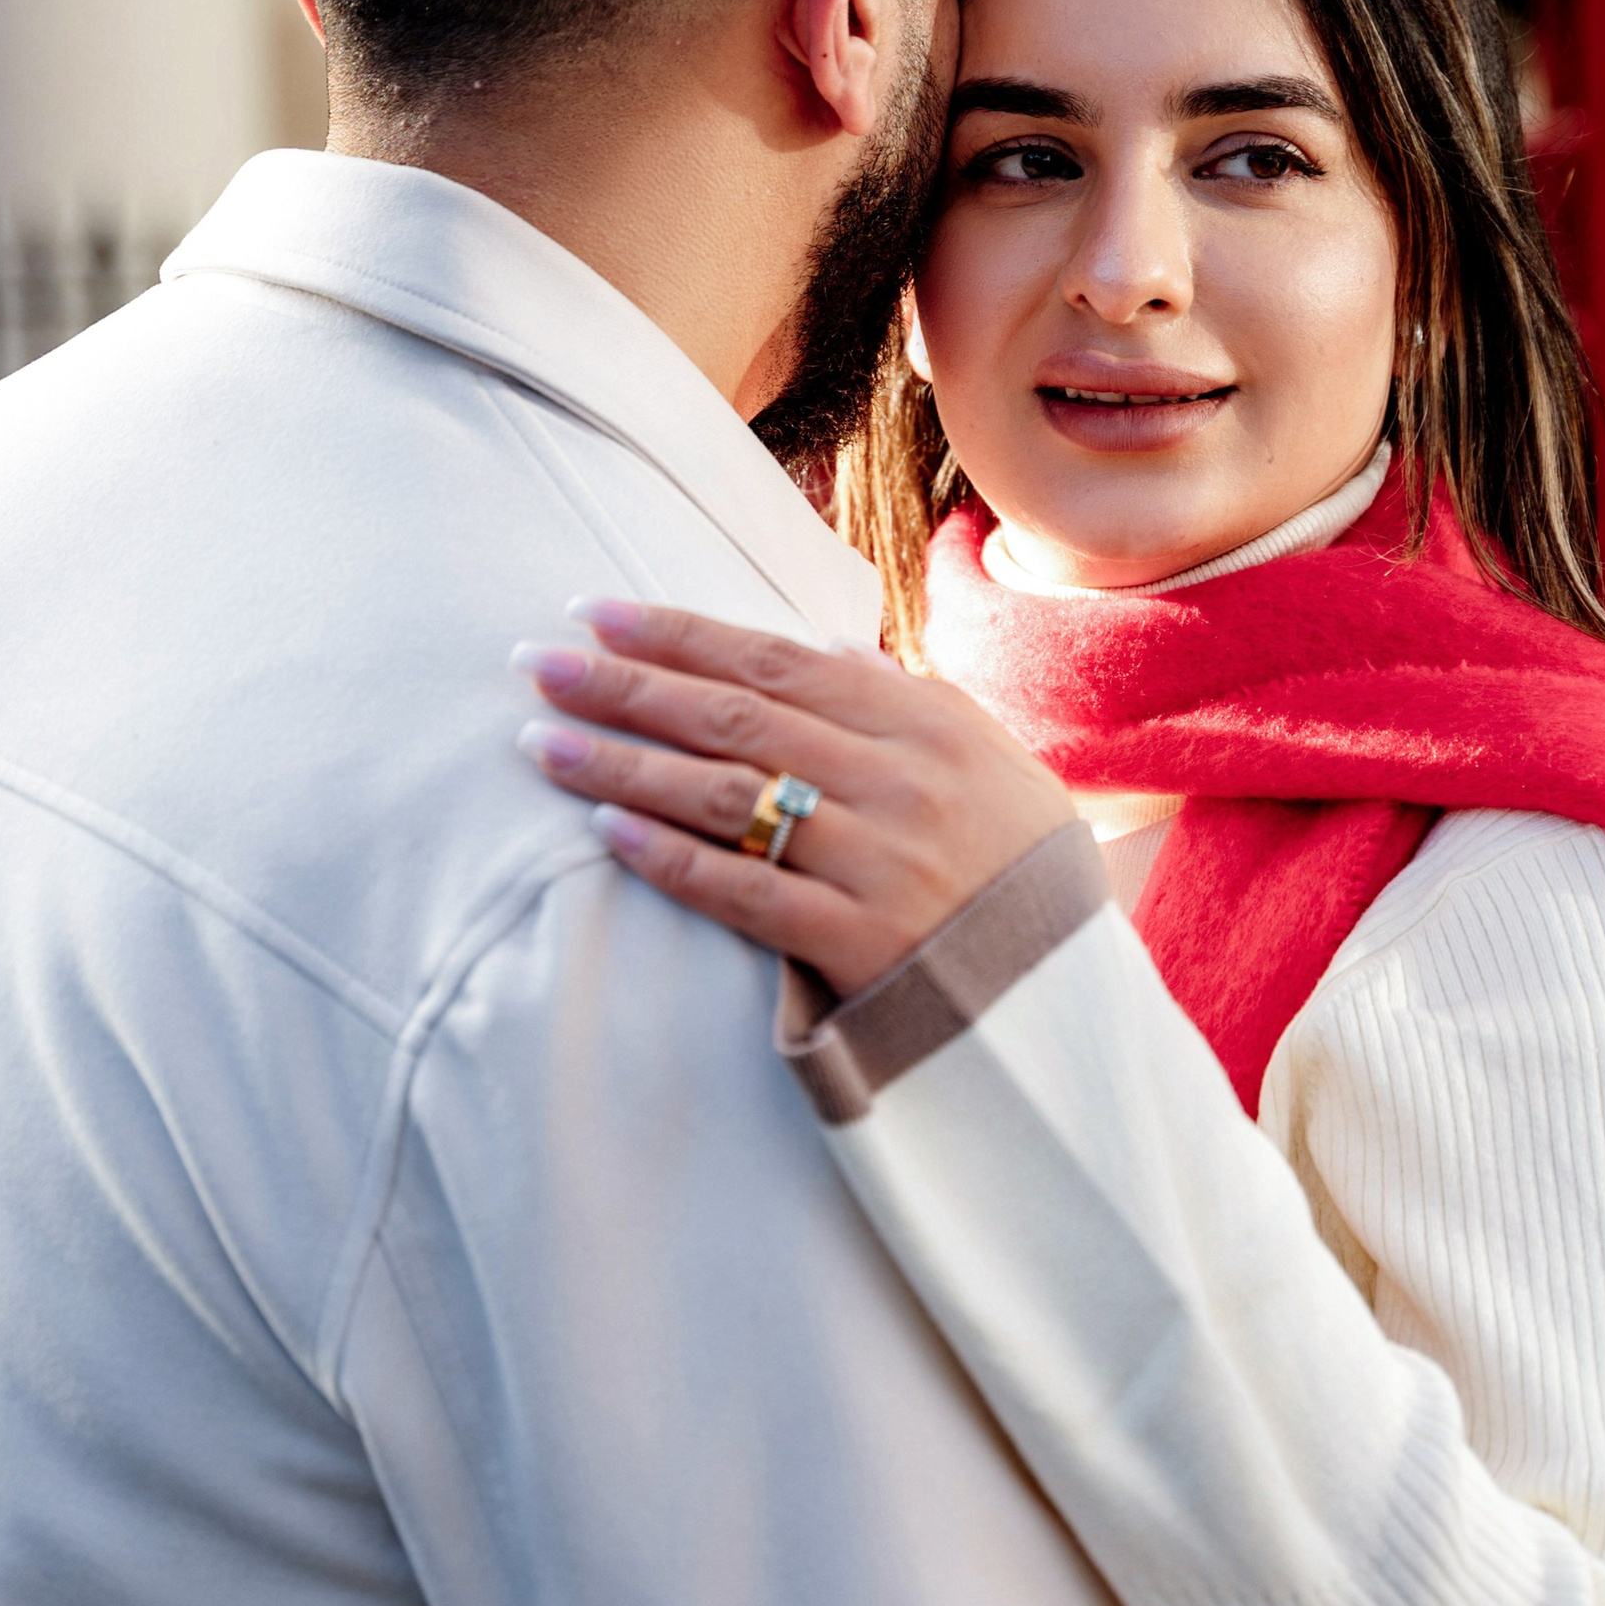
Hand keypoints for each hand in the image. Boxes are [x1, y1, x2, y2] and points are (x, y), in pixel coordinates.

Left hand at [515, 603, 1078, 999]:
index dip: (680, 634)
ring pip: (723, 796)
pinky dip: (668, 858)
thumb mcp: (988, 761)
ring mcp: (875, 862)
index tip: (596, 612)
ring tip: (541, 741)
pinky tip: (603, 832)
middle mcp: (895, 781)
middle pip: (732, 717)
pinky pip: (742, 891)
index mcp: (922, 722)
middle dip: (625, 685)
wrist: (1068, 993)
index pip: (776, 662)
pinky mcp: (857, 943)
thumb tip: (827, 646)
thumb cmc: (1019, 869)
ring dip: (622, 764)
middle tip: (536, 661)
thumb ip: (908, 700)